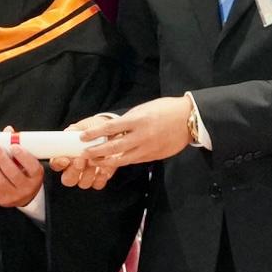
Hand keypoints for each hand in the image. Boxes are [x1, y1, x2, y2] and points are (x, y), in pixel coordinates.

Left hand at [0, 145, 45, 208]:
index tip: (13, 146)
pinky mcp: (1, 199)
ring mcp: (14, 196)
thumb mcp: (26, 160)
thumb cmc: (24, 172)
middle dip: (1, 158)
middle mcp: (27, 188)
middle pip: (13, 173)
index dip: (22, 156)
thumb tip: (8, 130)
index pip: (32, 166)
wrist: (23, 195)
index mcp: (36, 177)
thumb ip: (17, 145)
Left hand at [60, 95, 195, 188]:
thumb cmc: (166, 109)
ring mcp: (148, 148)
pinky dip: (122, 162)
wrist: (189, 119)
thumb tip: (113, 128)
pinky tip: (113, 162)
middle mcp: (141, 135)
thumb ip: (129, 120)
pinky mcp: (153, 156)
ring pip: (123, 159)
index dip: (94, 133)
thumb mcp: (145, 109)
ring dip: (106, 161)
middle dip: (96, 152)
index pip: (111, 127)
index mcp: (138, 120)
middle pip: (114, 147)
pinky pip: (134, 161)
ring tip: (95, 162)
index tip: (82, 137)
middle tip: (84, 154)